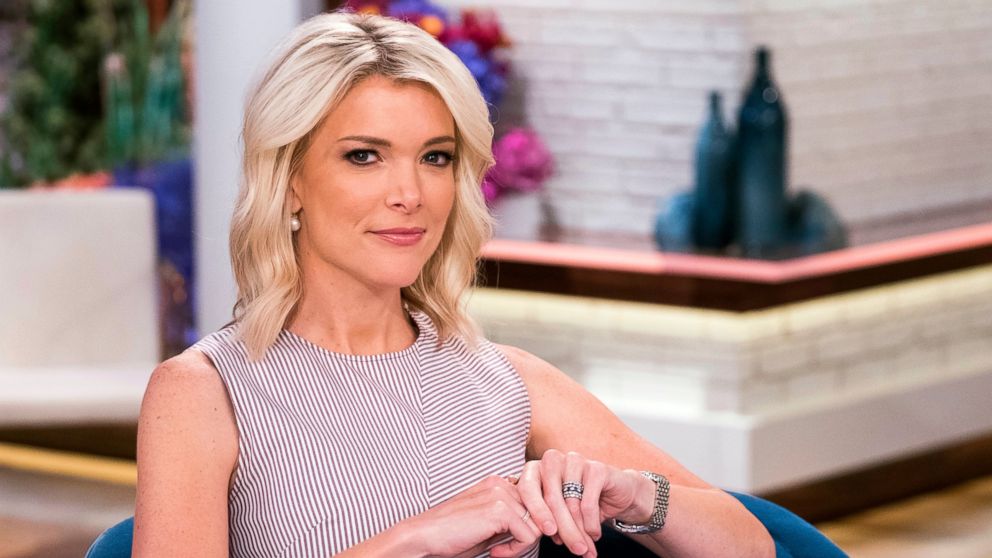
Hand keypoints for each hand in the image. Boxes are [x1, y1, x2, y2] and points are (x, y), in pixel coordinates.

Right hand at [398, 475, 541, 557]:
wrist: (424, 537)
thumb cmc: (452, 534)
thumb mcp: (487, 523)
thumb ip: (510, 519)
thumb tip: (540, 526)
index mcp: (498, 483)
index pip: (535, 501)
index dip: (533, 523)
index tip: (519, 542)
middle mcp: (501, 483)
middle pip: (540, 511)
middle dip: (529, 535)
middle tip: (507, 550)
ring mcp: (500, 494)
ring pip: (538, 524)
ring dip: (522, 545)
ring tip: (499, 551)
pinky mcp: (499, 510)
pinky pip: (528, 535)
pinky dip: (515, 551)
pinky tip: (494, 552)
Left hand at [514, 449, 654, 557]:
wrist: (616, 493)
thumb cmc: (580, 504)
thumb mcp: (559, 513)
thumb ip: (546, 521)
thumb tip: (536, 537)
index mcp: (536, 468)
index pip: (527, 489)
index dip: (535, 513)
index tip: (545, 534)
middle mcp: (553, 460)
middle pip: (551, 498)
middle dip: (562, 529)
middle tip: (573, 550)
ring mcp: (574, 461)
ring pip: (571, 503)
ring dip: (578, 531)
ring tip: (584, 549)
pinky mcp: (596, 468)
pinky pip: (589, 502)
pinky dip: (591, 523)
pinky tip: (595, 534)